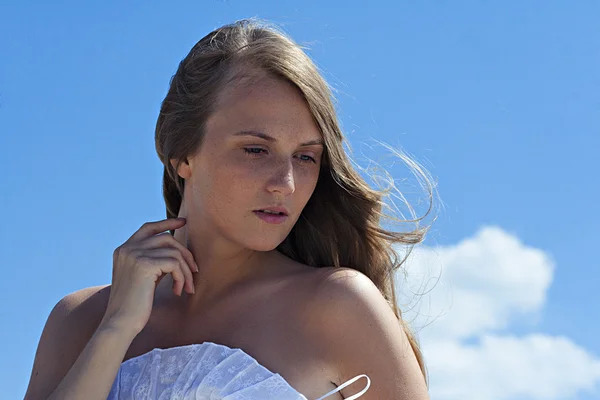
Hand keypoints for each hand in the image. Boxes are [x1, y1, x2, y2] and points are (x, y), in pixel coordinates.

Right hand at [100, 218, 197, 335]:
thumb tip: (176, 250)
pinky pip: (175, 264)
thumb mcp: (142, 277)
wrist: (120, 323)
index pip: (148, 228)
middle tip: (195, 271)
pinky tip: (178, 291)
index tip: (184, 222)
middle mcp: (127, 249)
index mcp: (123, 250)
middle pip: (166, 238)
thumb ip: (153, 260)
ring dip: (186, 271)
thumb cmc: (134, 305)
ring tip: (186, 287)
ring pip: (174, 253)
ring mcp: (134, 255)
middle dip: (185, 253)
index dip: (167, 222)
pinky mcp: (144, 265)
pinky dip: (182, 278)